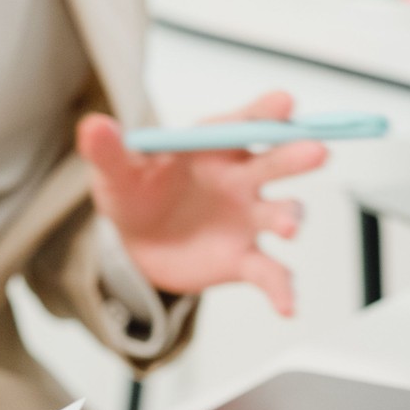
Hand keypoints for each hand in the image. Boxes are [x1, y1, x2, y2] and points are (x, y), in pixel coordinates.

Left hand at [78, 92, 327, 317]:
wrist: (136, 246)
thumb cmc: (135, 195)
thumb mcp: (115, 172)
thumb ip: (108, 150)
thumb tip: (93, 126)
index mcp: (213, 147)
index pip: (244, 123)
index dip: (266, 111)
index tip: (284, 102)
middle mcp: (241, 178)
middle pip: (275, 162)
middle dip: (296, 156)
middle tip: (316, 151)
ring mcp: (247, 218)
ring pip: (280, 213)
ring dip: (290, 216)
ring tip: (289, 225)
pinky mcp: (244, 259)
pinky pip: (270, 273)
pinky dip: (282, 289)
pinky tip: (287, 306)